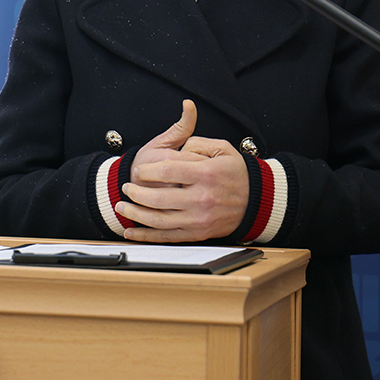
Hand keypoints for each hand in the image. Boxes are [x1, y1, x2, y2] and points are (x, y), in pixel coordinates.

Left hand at [118, 100, 249, 242]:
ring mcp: (198, 219)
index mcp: (206, 174)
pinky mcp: (197, 233)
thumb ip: (197, 142)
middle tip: (126, 187)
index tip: (139, 170)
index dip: (148, 170)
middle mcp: (201, 198)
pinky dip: (146, 236)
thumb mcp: (223, 148)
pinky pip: (167, 237)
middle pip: (159, 198)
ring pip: (159, 220)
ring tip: (122, 207)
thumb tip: (178, 146)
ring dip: (136, 214)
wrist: (256, 201)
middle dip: (136, 193)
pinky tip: (132, 231)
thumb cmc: (238, 174)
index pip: (168, 171)